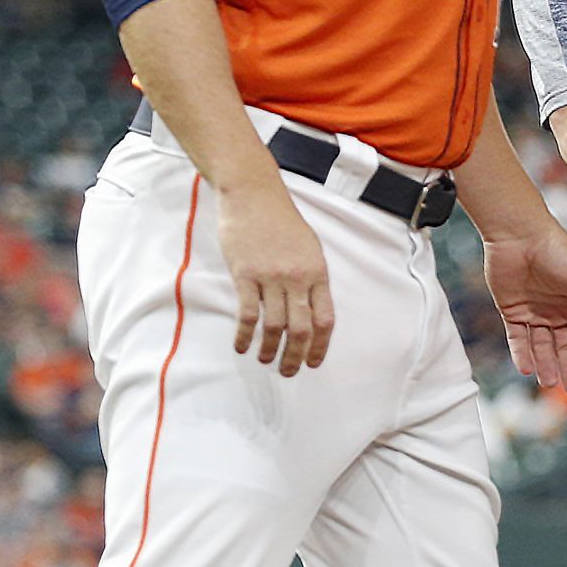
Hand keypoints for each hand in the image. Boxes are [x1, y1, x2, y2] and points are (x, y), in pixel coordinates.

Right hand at [215, 177, 333, 376]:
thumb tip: (311, 308)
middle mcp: (297, 278)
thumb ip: (311, 278)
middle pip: (301, 328)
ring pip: (274, 325)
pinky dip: (244, 334)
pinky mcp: (244, 274)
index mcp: (317, 273)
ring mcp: (270, 277)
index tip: (313, 362)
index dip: (320, 345)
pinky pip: (246, 314)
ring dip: (270, 349)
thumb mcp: (309, 247)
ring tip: (265, 361)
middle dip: (295, 356)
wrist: (254, 194)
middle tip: (289, 372)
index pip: (325, 319)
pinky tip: (241, 346)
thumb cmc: (282, 220)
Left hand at [483, 222, 566, 392]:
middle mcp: (559, 312)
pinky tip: (527, 369)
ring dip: (546, 365)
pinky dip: (521, 353)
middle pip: (566, 346)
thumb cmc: (557, 248)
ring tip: (550, 384)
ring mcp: (535, 313)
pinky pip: (517, 338)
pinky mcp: (512, 311)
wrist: (519, 233)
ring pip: (542, 346)